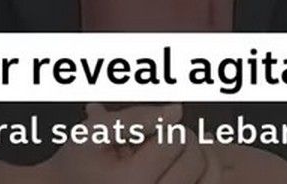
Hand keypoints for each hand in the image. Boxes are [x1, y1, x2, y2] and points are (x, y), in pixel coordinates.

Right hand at [37, 104, 220, 183]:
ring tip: (178, 150)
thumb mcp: (93, 133)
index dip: (163, 125)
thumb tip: (176, 110)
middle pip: (195, 158)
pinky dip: (205, 174)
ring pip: (210, 177)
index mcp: (134, 182)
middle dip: (183, 140)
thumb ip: (134, 117)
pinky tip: (188, 165)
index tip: (146, 130)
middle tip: (163, 137)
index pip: (174, 139)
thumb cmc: (77, 164)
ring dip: (200, 157)